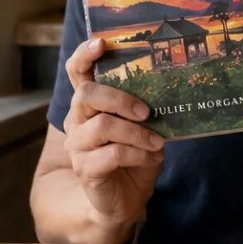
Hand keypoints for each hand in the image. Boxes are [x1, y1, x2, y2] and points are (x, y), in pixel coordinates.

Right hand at [63, 39, 165, 232]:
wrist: (124, 200)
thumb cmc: (134, 157)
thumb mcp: (142, 128)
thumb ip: (143, 108)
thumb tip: (166, 87)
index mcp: (88, 105)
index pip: (76, 72)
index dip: (84, 54)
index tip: (101, 42)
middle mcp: (77, 121)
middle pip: (86, 94)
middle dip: (120, 98)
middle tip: (146, 112)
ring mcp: (78, 146)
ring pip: (103, 126)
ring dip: (137, 133)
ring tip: (157, 142)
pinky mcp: (85, 169)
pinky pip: (113, 153)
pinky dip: (138, 153)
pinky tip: (152, 157)